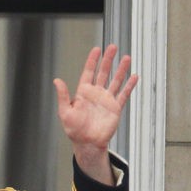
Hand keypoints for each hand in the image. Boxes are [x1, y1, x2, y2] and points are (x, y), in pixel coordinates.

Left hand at [54, 45, 137, 183]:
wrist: (87, 143)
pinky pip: (124, 94)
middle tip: (112, 47)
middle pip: (103, 73)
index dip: (92, 61)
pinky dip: (129, 85)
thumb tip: (57, 81)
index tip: (96, 50)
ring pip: (115, 81)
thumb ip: (63, 96)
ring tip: (126, 58)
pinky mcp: (115, 108)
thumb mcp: (65, 112)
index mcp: (83, 93)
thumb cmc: (74, 130)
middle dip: (108, 60)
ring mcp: (106, 100)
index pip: (88, 73)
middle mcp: (96, 94)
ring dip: (121, 70)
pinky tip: (134, 76)